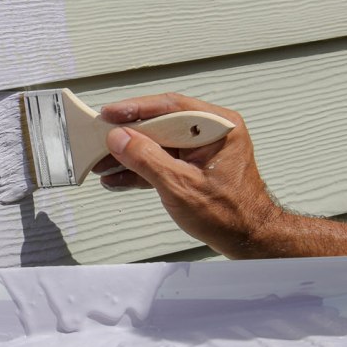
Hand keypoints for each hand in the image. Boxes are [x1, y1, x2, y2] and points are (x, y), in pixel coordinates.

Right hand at [93, 93, 280, 257]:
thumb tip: (120, 139)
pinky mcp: (192, 168)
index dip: (135, 109)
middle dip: (127, 136)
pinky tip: (118, 177)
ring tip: (102, 164)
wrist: (248, 240)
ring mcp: (200, 151)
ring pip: (157, 144)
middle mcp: (210, 132)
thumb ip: (147, 159)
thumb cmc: (231, 215)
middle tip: (99, 140)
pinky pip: (161, 161)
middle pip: (159, 124)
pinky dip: (140, 170)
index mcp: (217, 126)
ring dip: (129, 156)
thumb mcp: (181, 186)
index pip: (170, 106)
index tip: (109, 114)